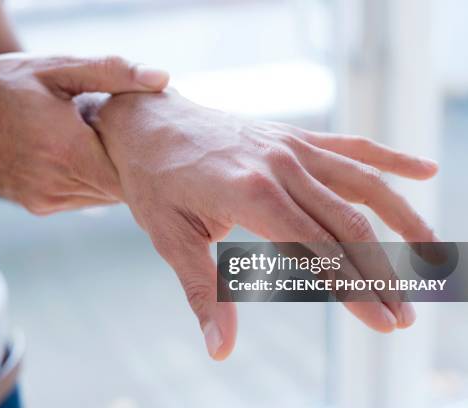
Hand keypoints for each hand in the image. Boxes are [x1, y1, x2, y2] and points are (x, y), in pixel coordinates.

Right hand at [0, 53, 168, 213]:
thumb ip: (111, 73)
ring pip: (104, 195)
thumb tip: (162, 78)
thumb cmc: (0, 88)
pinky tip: (80, 152)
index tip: (150, 132)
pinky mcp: (39, 206)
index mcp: (71, 150)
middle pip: (122, 185)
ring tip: (103, 140)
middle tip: (133, 133)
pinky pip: (81, 197)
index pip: (134, 170)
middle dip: (131, 161)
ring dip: (110, 170)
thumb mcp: (54, 69)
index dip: (147, 153)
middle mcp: (61, 184)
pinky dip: (89, 178)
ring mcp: (48, 200)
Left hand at [86, 89, 437, 359]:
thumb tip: (220, 350)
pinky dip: (389, 160)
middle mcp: (280, 166)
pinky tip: (424, 172)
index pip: (316, 251)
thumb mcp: (170, 239)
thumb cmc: (155, 183)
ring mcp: (291, 147)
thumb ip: (203, 293)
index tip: (384, 323)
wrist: (148, 125)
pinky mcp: (293, 137)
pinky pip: (350, 146)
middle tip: (405, 313)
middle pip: (348, 225)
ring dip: (403, 220)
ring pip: (362, 185)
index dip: (353, 291)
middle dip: (380, 273)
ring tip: (434, 255)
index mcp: (250, 195)